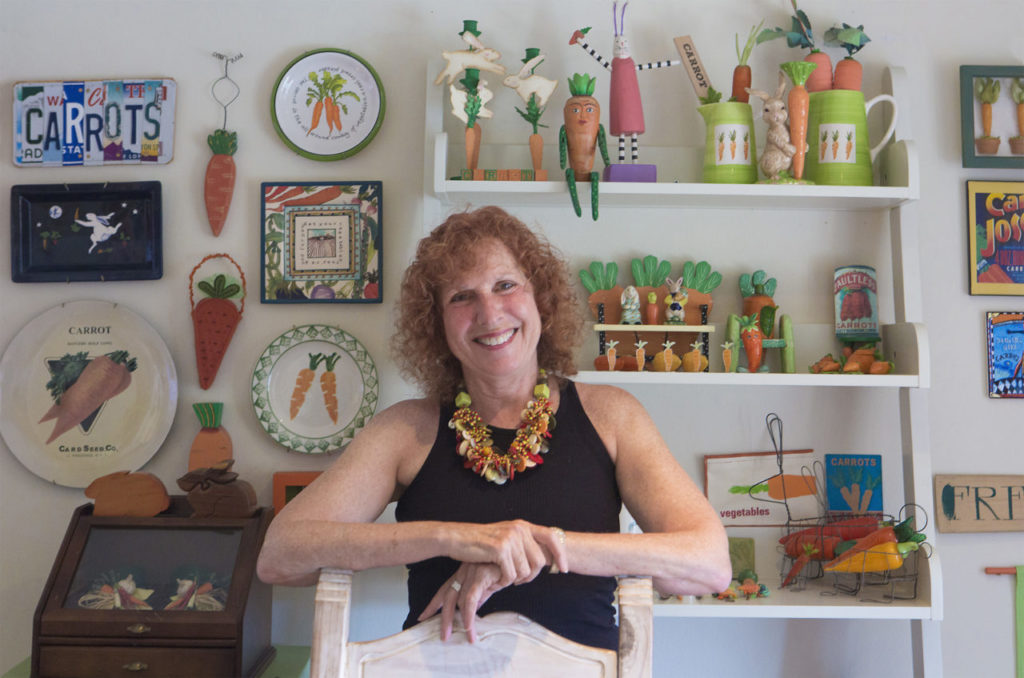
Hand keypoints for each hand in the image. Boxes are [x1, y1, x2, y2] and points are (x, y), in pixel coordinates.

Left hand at [417, 562, 502, 642]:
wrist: (518, 555)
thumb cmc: (506, 566)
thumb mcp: (490, 584)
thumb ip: (480, 596)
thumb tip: (473, 611)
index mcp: (463, 573)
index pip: (444, 590)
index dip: (433, 604)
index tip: (423, 616)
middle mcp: (464, 571)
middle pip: (447, 596)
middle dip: (444, 617)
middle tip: (443, 635)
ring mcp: (471, 572)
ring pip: (459, 601)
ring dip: (461, 622)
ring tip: (466, 636)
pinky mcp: (481, 575)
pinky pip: (471, 598)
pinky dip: (469, 614)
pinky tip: (470, 626)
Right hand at [449, 521, 568, 586]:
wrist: (456, 538)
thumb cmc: (480, 543)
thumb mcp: (505, 537)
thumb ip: (522, 543)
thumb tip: (543, 558)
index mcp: (522, 525)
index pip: (551, 537)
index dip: (560, 554)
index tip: (564, 569)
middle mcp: (519, 529)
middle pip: (539, 561)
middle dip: (531, 576)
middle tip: (518, 581)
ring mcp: (510, 538)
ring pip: (525, 571)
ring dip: (514, 580)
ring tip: (502, 576)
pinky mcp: (500, 549)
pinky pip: (511, 575)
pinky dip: (504, 581)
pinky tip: (495, 577)